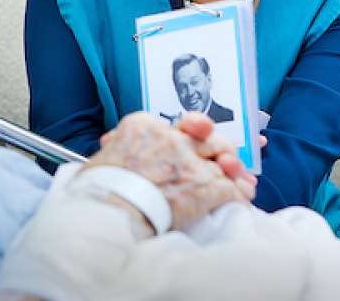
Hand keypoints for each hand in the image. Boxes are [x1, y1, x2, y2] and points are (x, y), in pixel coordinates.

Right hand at [84, 112, 251, 230]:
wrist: (108, 213)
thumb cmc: (98, 190)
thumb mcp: (101, 155)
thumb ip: (116, 145)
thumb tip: (111, 144)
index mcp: (143, 126)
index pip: (173, 125)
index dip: (185, 135)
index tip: (189, 141)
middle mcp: (170, 138)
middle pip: (206, 136)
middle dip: (218, 147)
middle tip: (223, 159)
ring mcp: (190, 162)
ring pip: (223, 160)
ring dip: (233, 172)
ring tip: (240, 181)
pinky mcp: (203, 186)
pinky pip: (230, 189)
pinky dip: (238, 196)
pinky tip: (241, 200)